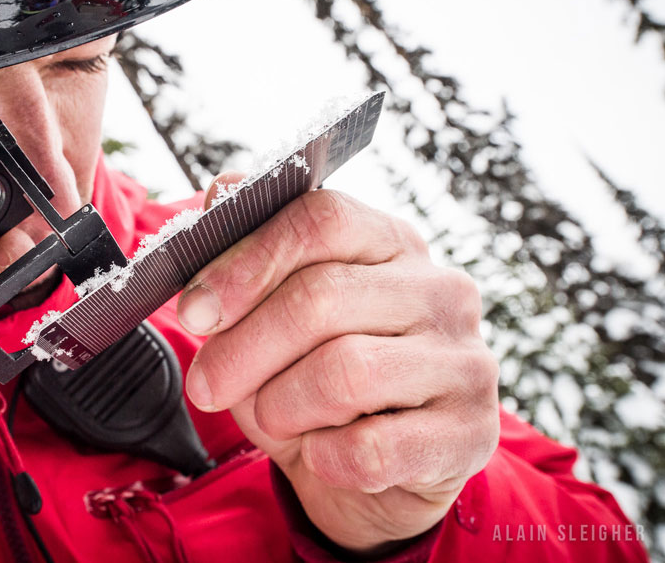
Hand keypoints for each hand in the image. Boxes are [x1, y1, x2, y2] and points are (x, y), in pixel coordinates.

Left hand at [177, 177, 499, 553]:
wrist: (365, 477)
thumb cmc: (307, 383)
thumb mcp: (265, 319)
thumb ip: (245, 255)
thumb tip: (223, 188)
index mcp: (390, 242)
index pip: (321, 220)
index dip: (247, 261)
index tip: (194, 310)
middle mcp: (440, 289)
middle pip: (322, 297)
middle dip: (244, 348)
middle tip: (206, 386)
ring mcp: (464, 360)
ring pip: (344, 372)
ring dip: (283, 405)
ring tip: (272, 417)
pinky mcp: (471, 432)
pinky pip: (371, 448)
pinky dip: (323, 456)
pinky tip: (319, 453)